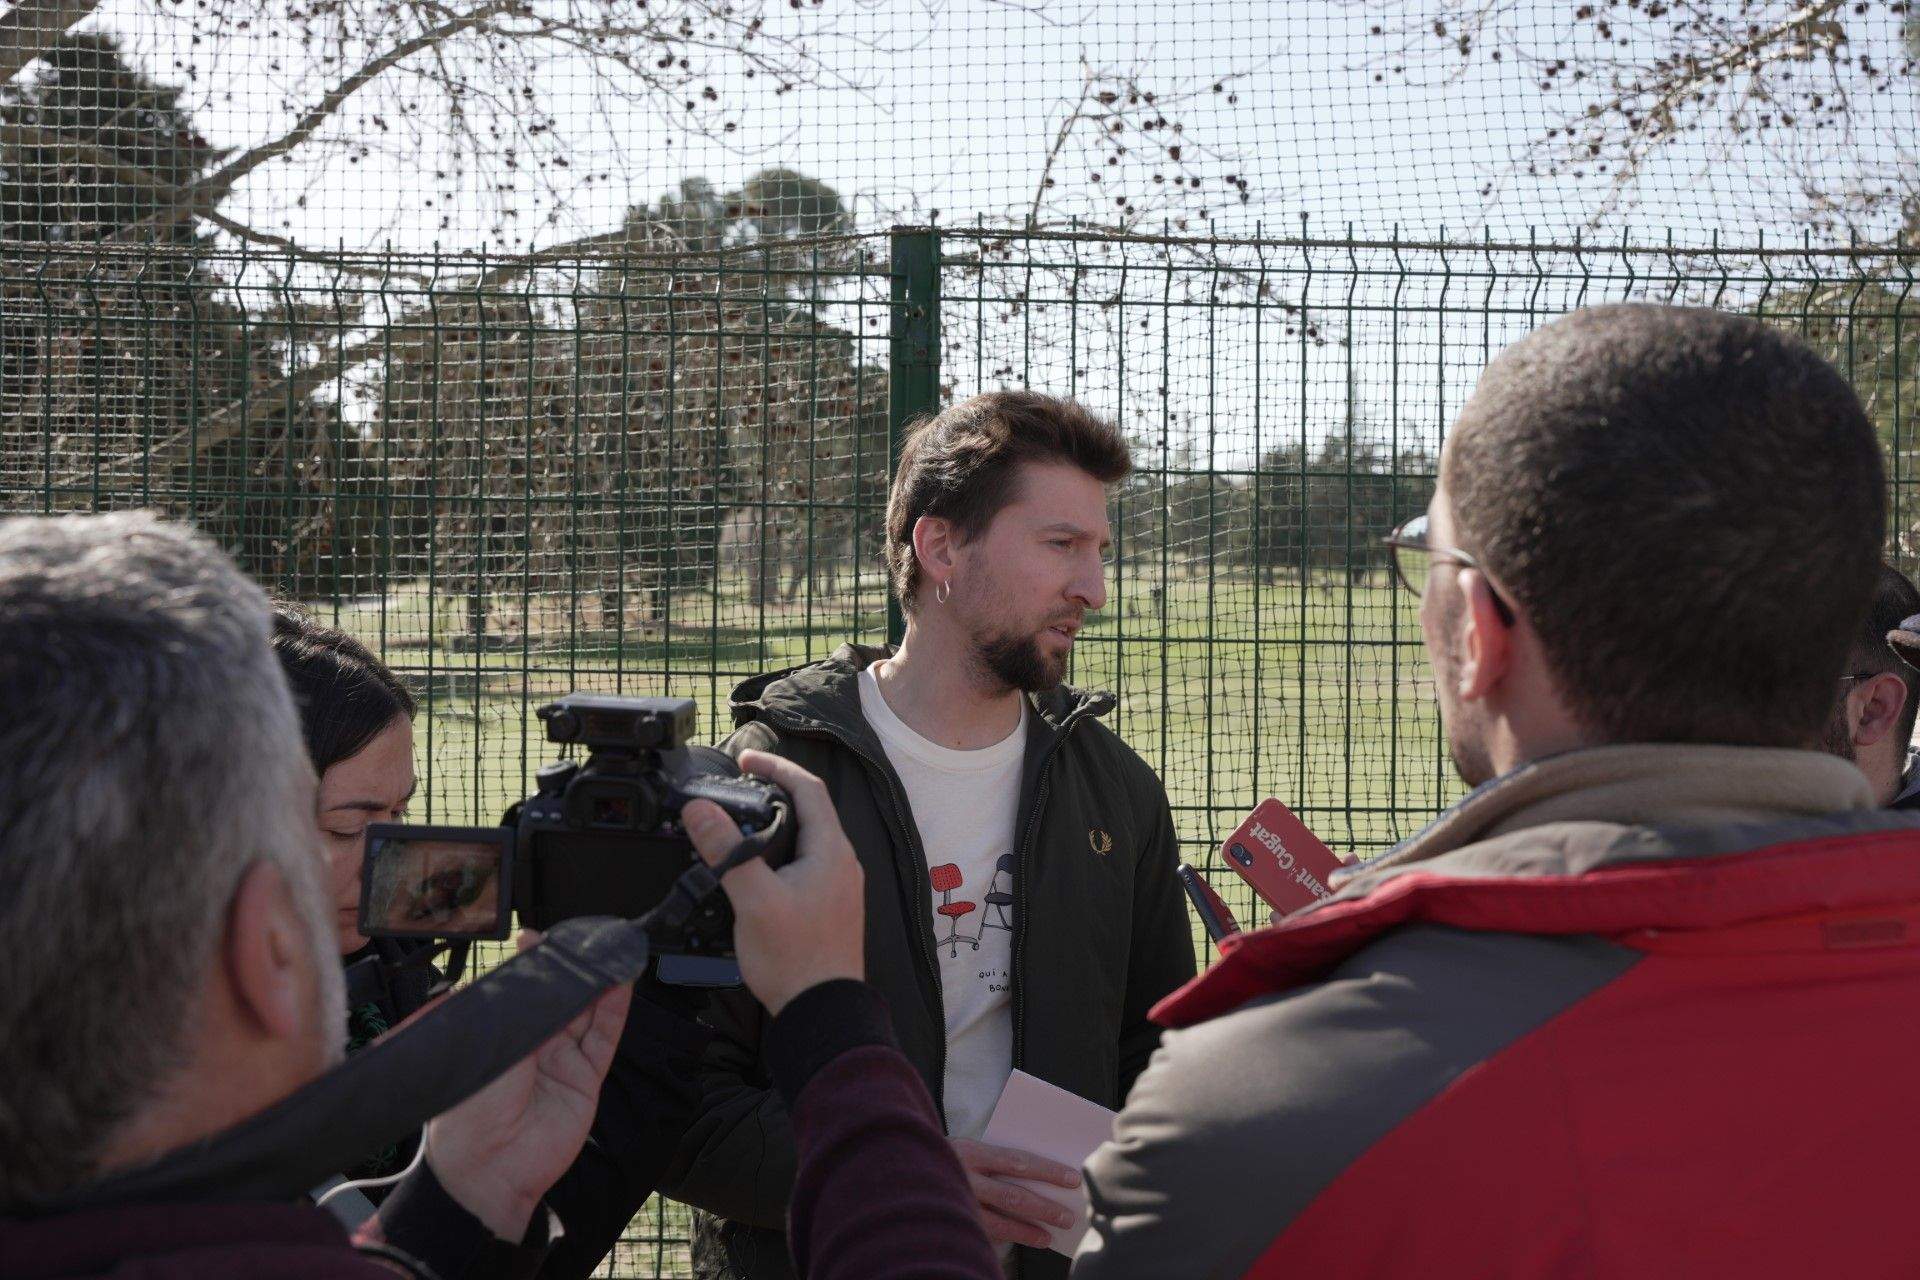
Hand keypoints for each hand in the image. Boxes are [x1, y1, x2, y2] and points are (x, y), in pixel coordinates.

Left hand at [422, 930, 632, 1240]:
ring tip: (610, 951)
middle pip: (558, 995)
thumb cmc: (467, 1111)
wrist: (486, 1169)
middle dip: (571, 967)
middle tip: (584, 938)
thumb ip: (514, 998)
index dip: (533, 963)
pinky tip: (620, 982)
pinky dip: (614, 1009)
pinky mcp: (584, 1079)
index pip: (521, 988)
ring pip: (585, 1011)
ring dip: (598, 982)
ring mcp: (559, 1061)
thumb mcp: (485, 1041)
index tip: (540, 936)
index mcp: (495, 1033)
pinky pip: (603, 1038)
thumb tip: (527, 951)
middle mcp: (529, 1044)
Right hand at [681, 749, 863, 1015]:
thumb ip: (728, 852)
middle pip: (812, 809)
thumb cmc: (795, 959)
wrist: (822, 1011)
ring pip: (810, 837)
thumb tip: (700, 809)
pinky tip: (759, 866)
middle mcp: (842, 862)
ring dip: (779, 821)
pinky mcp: (831, 906)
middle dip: (776, 790)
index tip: (744, 760)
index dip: (776, 767)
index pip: (808, 788)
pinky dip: (783, 849)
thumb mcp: (753, 900)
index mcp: (831, 851)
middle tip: (741, 785)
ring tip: (743, 820)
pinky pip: (808, 862)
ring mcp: (839, 886)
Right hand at [949, 1138, 1081, 1247]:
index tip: (1073, 1178)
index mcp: (971, 1150)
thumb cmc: (942, 1157)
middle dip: (1044, 1207)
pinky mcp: (950, 1221)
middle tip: (1068, 1216)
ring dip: (1028, 1230)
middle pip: (1012, 1195)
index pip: (1017, 1160)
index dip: (1047, 1170)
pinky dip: (1004, 1238)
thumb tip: (1036, 1175)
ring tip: (1049, 1237)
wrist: (898, 1168)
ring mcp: (955, 1201)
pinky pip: (983, 1233)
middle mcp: (963, 1176)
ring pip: (999, 1220)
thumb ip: (993, 1161)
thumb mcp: (966, 1149)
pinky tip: (1021, 1241)